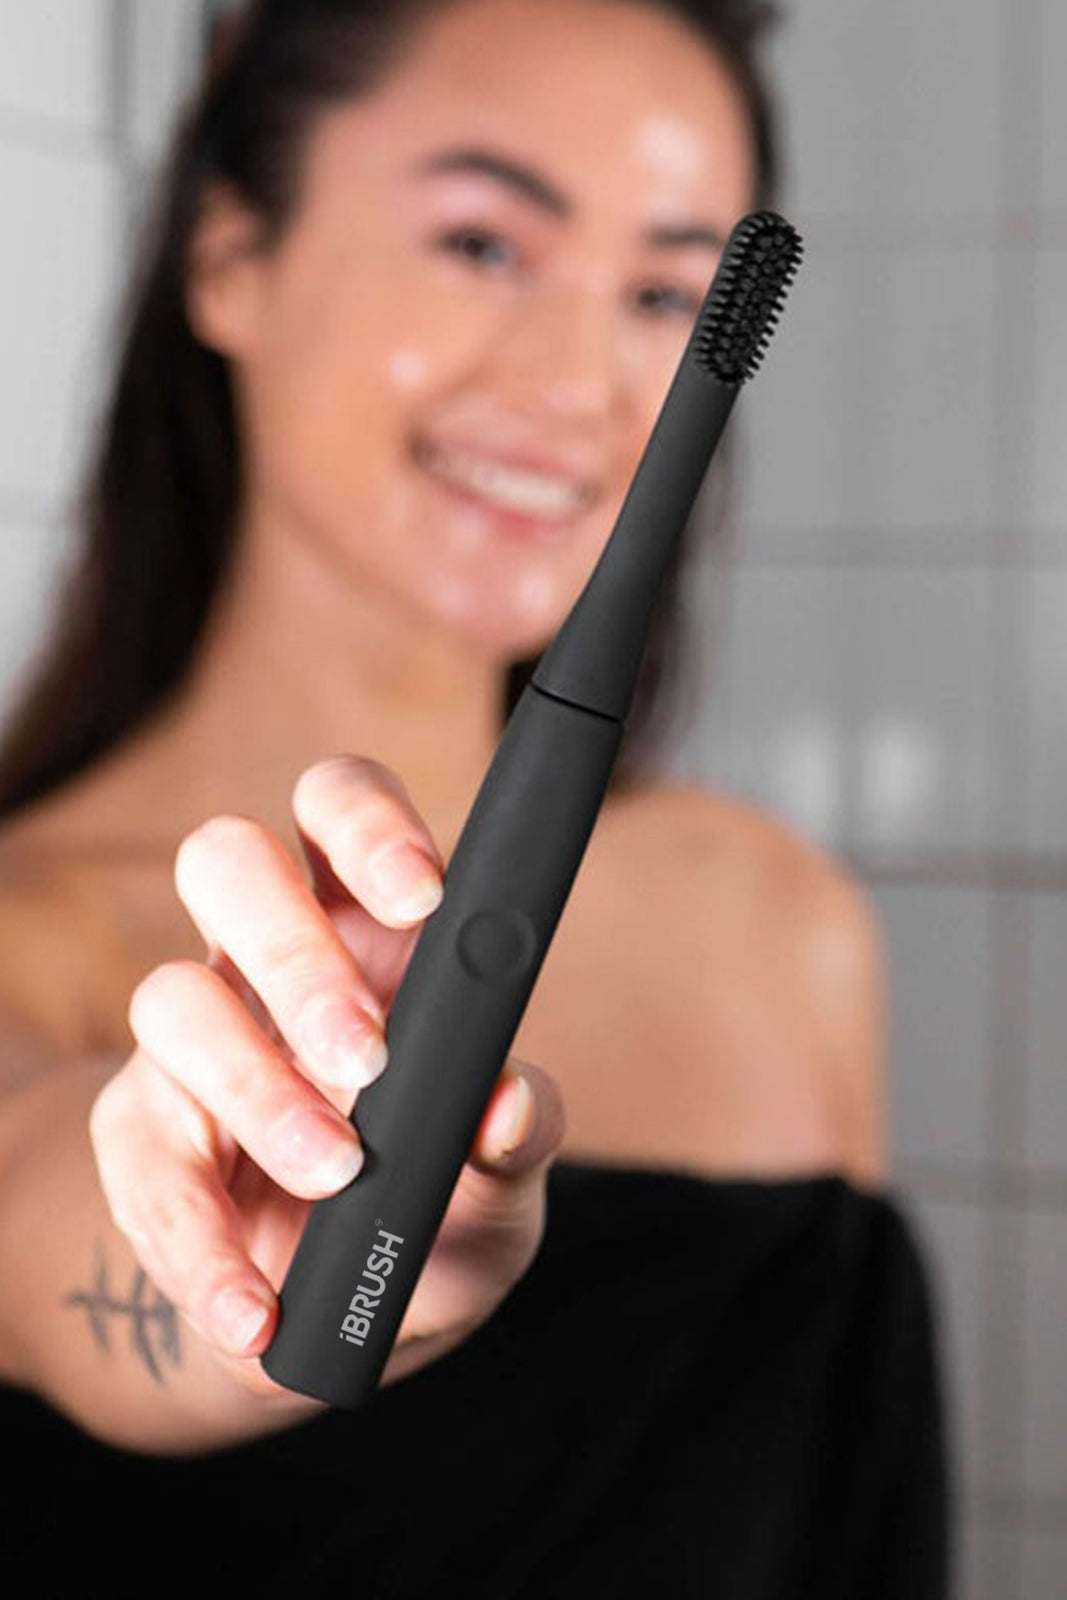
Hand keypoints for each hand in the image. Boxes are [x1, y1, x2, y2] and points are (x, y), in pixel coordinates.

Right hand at [88, 754, 565, 1423]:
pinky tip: (256, 1308)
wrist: (332, 1319)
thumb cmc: (434, 1217)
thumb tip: (511, 1104)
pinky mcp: (139, 1135)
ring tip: (335, 1174)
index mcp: (369, 932)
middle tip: (367, 1055)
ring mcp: (193, 1041)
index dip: (367, 824)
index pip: (338, 808)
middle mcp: (267, 962)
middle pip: (227, 861)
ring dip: (257, 1092)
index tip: (424, 897)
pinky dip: (199, 1242)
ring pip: (171, 999)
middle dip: (293, 950)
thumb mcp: (495, 1196)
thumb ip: (513, 1145)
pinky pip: (141, 1162)